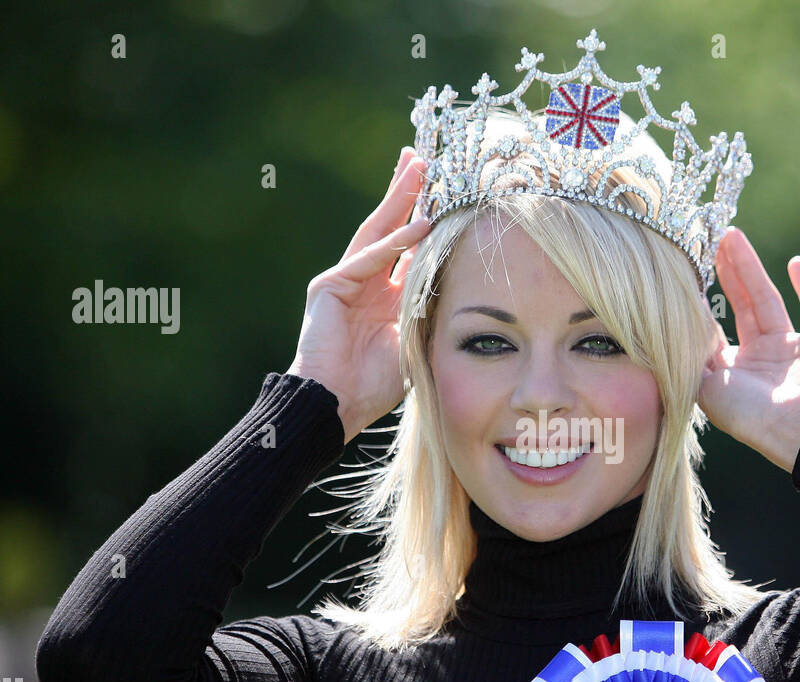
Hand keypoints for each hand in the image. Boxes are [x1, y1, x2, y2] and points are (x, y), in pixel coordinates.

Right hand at [287, 146, 431, 443]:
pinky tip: (420, 224)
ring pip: (377, 231)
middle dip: (404, 192)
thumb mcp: (414, 341)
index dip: (424, 219)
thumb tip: (468, 296)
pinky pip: (369, 259)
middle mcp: (364, 282)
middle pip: (388, 226)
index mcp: (384, 296)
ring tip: (418, 168)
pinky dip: (395, 243)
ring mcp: (344, 281)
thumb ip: (430, 313)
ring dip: (398, 199)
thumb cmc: (373, 385)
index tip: (444, 191)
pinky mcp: (330, 287)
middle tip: (422, 157)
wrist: (335, 406)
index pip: (407, 248)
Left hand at [698, 228, 799, 473]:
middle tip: (712, 239)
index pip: (712, 327)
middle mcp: (758, 358)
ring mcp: (789, 350)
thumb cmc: (746, 414)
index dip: (700, 299)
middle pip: (739, 305)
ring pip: (767, 300)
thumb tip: (675, 315)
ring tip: (734, 237)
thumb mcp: (703, 384)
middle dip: (726, 272)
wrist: (796, 429)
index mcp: (729, 371)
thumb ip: (690, 350)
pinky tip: (795, 262)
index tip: (686, 268)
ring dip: (751, 269)